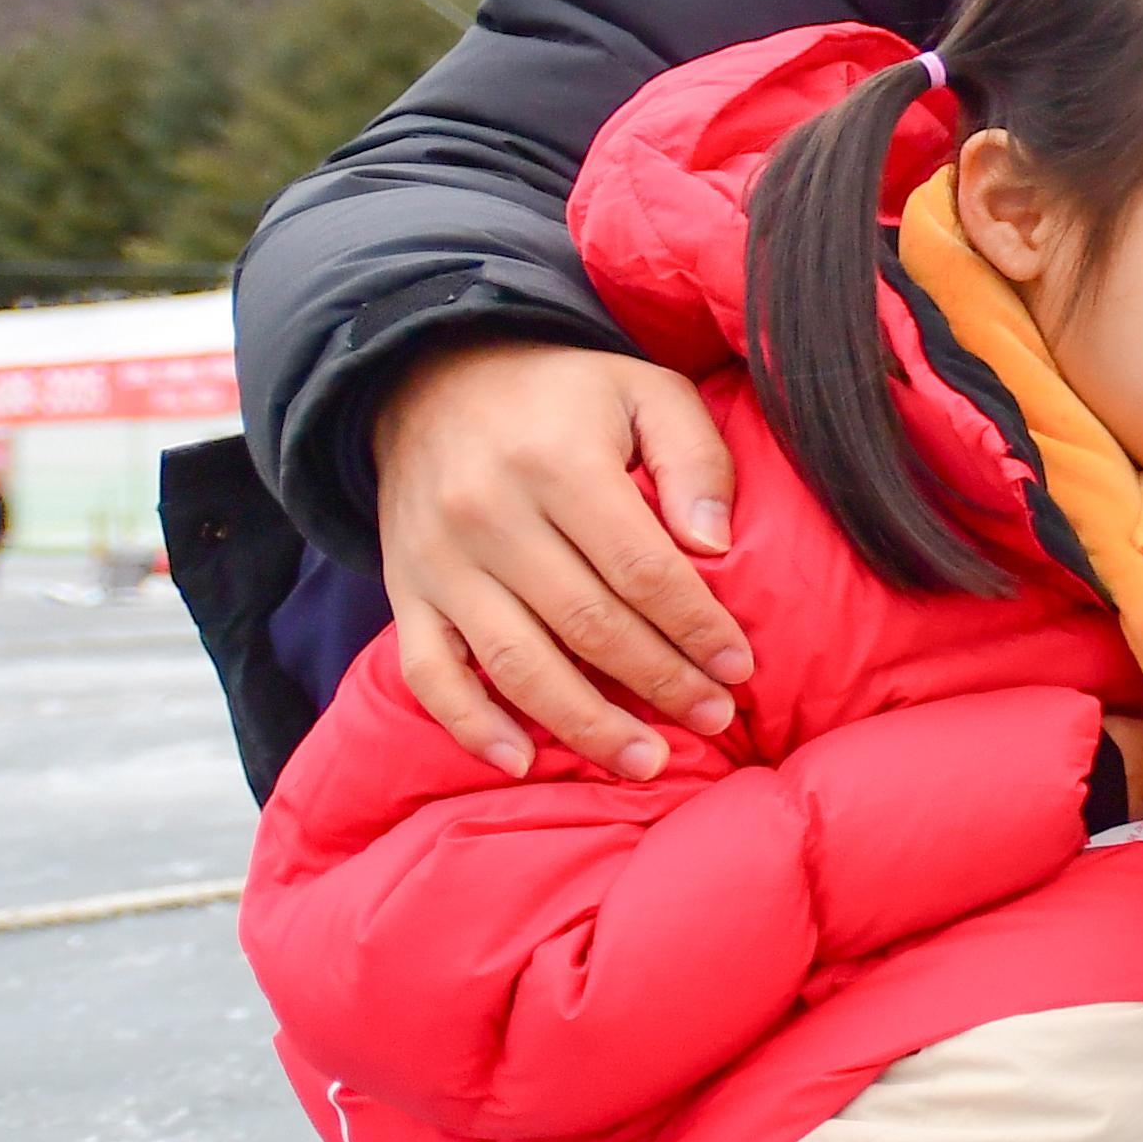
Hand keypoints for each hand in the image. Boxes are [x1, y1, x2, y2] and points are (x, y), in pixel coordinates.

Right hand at [370, 340, 751, 780]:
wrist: (428, 377)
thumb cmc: (560, 395)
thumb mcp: (642, 391)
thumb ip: (692, 457)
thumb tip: (715, 544)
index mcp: (557, 462)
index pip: (640, 568)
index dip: (695, 626)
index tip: (739, 667)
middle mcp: (489, 515)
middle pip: (587, 625)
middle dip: (660, 682)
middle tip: (713, 717)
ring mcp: (439, 561)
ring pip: (516, 663)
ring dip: (585, 724)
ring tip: (645, 763)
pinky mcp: (403, 591)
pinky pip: (429, 674)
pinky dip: (471, 726)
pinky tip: (522, 762)